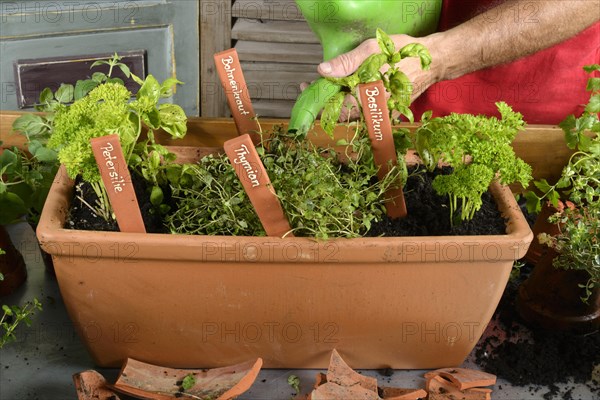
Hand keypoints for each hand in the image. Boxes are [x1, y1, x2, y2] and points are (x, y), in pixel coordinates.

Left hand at [318, 33, 441, 102]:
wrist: (432, 62)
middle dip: (323, 102)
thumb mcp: (373, 50)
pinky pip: (363, 114)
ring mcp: (381, 114)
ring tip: (325, 88)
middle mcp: (374, 111)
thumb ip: (347, 62)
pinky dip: (351, 105)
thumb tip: (323, 70)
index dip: (317, 98)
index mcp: (368, 97)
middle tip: (311, 86)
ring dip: (336, 104)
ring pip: (351, 116)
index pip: (335, 107)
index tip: (306, 86)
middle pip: (340, 114)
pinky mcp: (386, 114)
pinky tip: (345, 92)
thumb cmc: (404, 55)